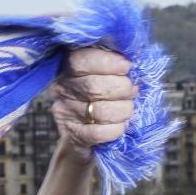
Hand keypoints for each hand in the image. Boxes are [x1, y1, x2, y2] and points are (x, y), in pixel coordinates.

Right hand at [50, 47, 137, 161]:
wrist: (84, 133)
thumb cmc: (101, 95)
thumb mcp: (104, 73)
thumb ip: (114, 63)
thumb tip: (133, 59)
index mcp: (69, 67)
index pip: (82, 61)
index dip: (107, 62)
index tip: (126, 66)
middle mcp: (62, 88)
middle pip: (93, 87)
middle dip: (121, 88)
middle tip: (132, 91)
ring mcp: (66, 113)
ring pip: (99, 111)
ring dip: (122, 110)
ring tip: (128, 108)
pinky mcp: (73, 135)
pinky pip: (99, 133)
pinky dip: (116, 129)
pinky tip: (121, 125)